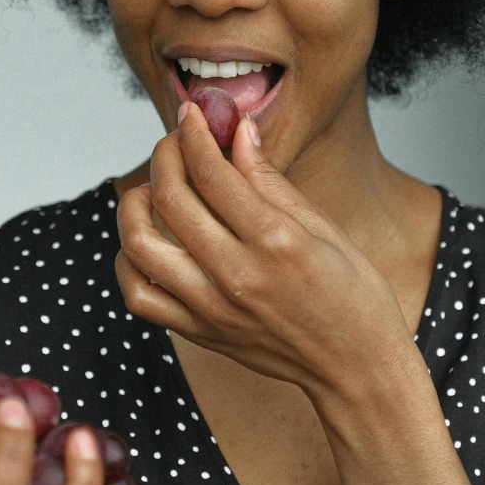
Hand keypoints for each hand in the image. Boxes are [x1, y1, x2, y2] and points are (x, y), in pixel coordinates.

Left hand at [115, 101, 416, 403]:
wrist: (356, 370)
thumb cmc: (354, 296)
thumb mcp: (325, 228)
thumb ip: (271, 180)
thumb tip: (239, 131)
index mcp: (275, 241)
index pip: (211, 171)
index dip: (194, 132)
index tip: (191, 113)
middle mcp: (236, 275)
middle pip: (170, 198)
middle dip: (165, 155)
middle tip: (175, 143)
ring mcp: (211, 308)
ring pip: (138, 245)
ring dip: (133, 204)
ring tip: (152, 189)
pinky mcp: (199, 332)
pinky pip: (138, 295)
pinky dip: (128, 261)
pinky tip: (146, 241)